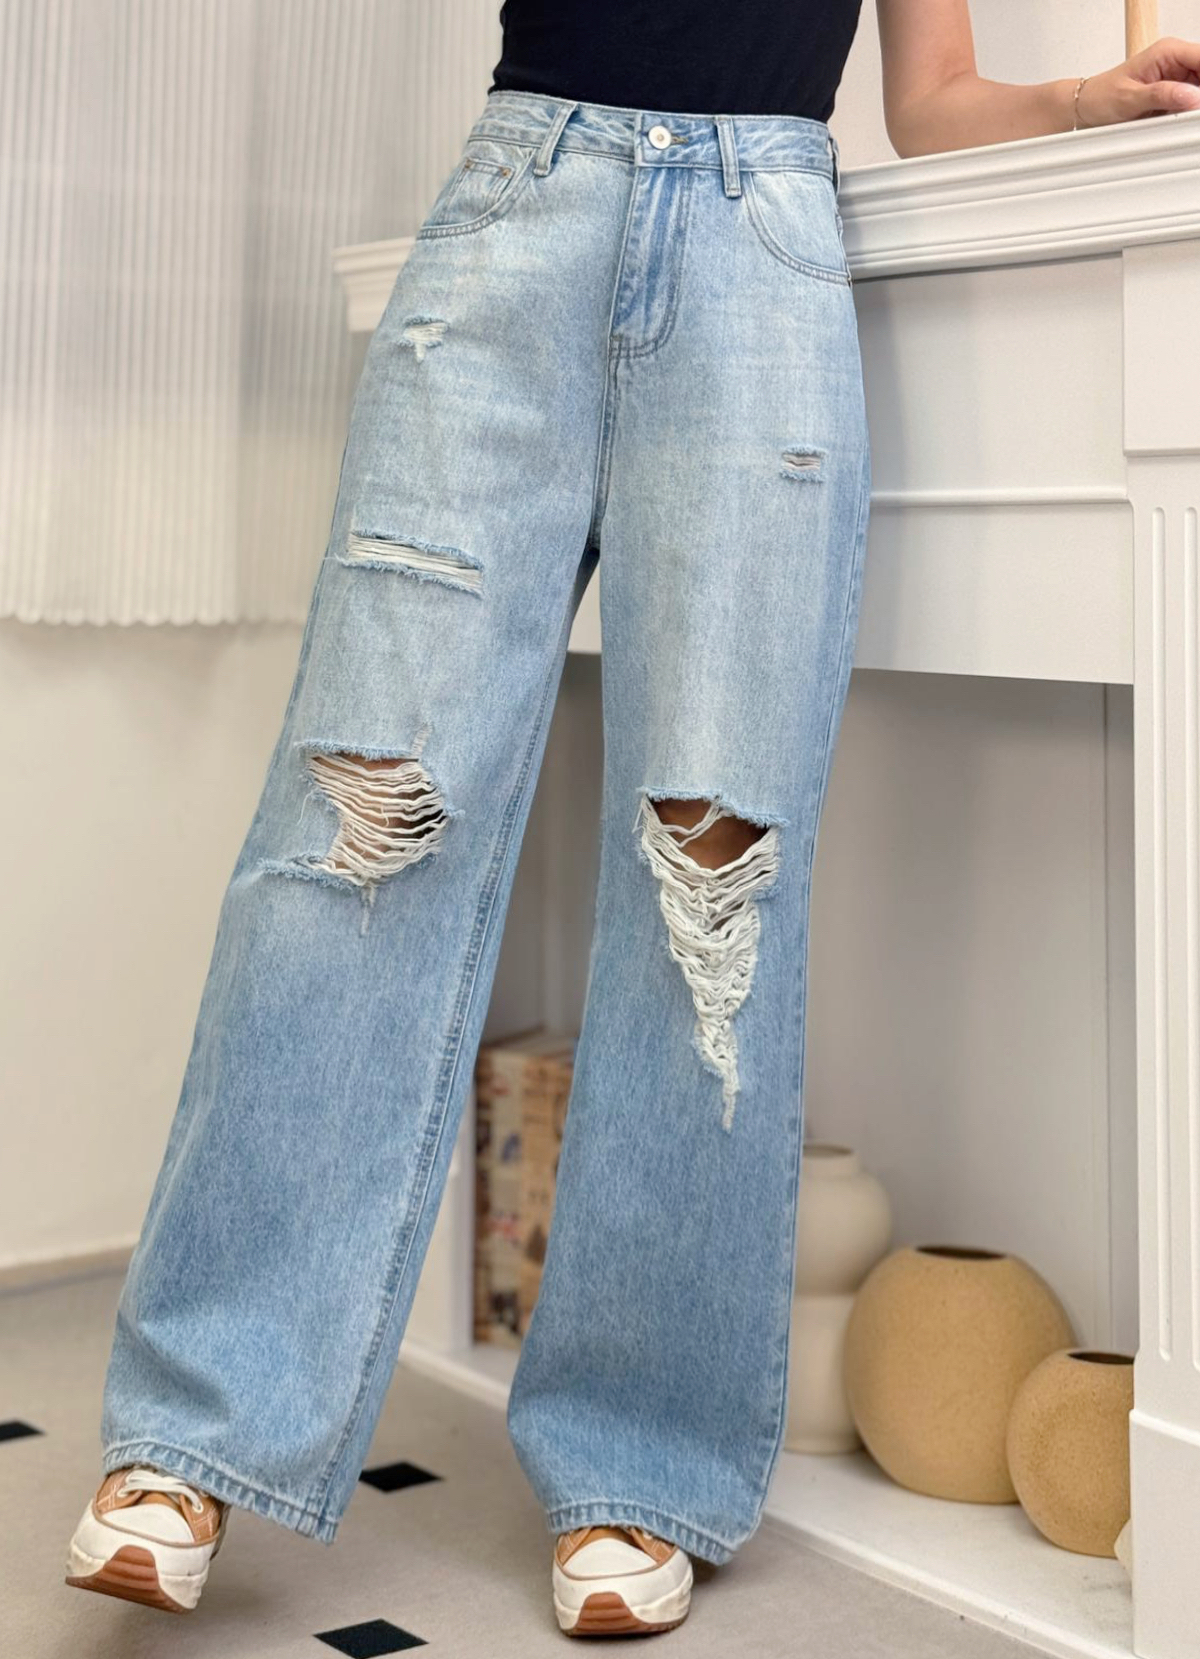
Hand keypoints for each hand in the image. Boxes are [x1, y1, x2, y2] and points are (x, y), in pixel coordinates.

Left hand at [1077, 37, 1199, 126]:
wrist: (1086, 107)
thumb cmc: (1101, 97)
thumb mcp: (1130, 98)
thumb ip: (1162, 95)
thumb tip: (1191, 96)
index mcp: (1167, 51)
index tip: (1199, 102)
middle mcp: (1174, 60)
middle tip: (1192, 114)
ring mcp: (1175, 77)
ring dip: (1195, 105)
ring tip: (1180, 119)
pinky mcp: (1173, 93)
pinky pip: (1191, 101)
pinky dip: (1188, 112)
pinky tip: (1179, 120)